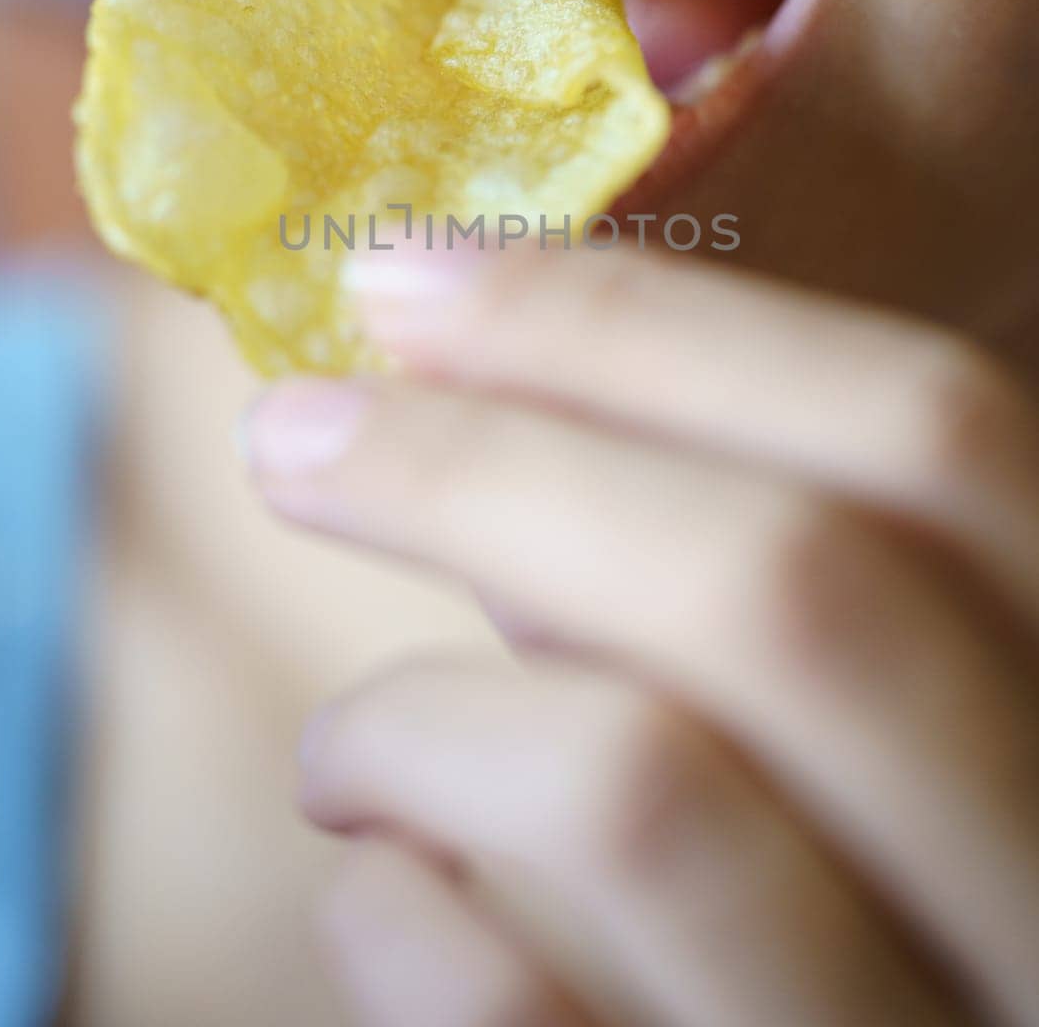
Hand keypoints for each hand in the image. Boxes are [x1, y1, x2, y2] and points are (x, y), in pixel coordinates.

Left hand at [246, 239, 1038, 1026]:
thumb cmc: (838, 881)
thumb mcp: (878, 712)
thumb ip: (765, 587)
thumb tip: (517, 408)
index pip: (934, 433)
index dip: (648, 324)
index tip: (414, 276)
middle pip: (784, 586)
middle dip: (482, 467)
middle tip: (295, 432)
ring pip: (642, 791)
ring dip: (419, 718)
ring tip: (344, 749)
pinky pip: (521, 1015)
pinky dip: (396, 922)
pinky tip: (383, 895)